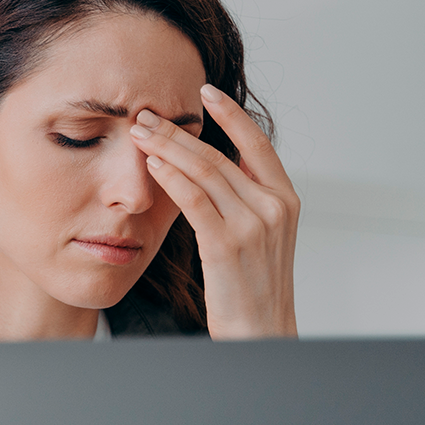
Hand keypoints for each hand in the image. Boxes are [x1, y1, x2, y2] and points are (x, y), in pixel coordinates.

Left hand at [130, 85, 298, 338]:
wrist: (261, 332)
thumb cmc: (251, 289)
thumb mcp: (260, 238)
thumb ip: (245, 203)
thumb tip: (216, 172)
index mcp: (285, 200)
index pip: (257, 144)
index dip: (231, 115)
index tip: (205, 92)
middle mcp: (274, 206)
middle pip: (221, 154)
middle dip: (180, 130)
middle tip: (147, 112)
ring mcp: (253, 224)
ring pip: (205, 172)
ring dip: (167, 148)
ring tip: (139, 132)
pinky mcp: (227, 245)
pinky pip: (195, 201)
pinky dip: (172, 178)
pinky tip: (152, 165)